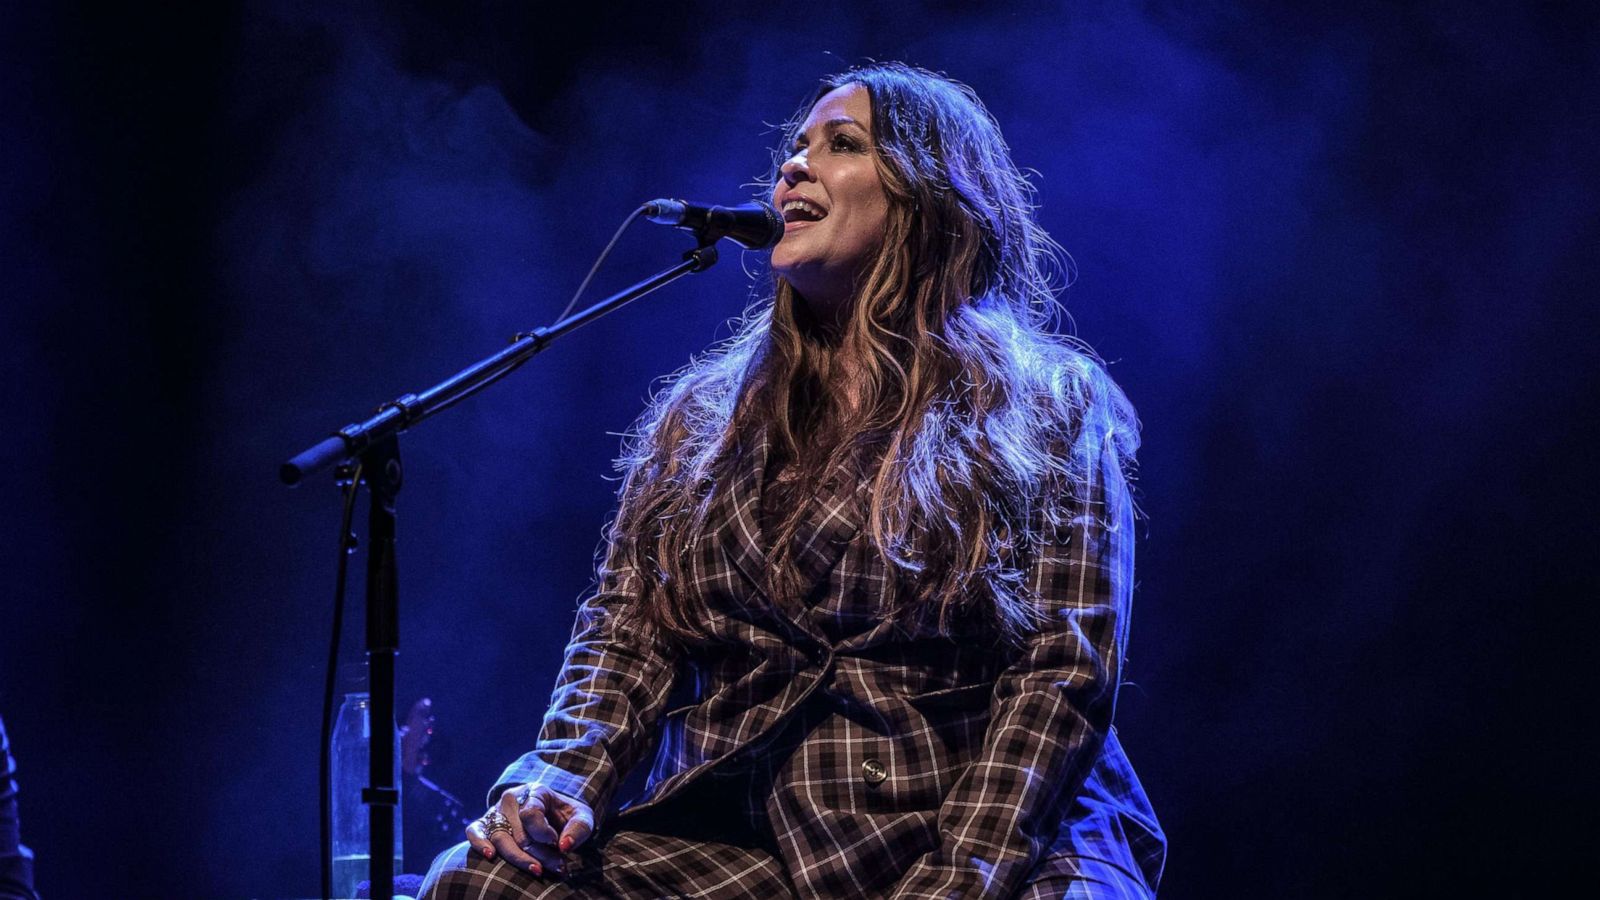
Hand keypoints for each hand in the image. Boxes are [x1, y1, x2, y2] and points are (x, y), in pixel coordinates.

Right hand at [465, 782, 594, 876]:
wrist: (552, 814)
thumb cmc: (567, 816)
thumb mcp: (582, 817)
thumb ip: (579, 829)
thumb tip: (564, 846)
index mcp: (535, 791)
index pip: (531, 813)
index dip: (544, 833)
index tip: (557, 844)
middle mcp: (512, 799)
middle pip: (520, 834)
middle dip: (541, 854)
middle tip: (559, 867)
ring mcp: (496, 811)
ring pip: (501, 839)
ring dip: (520, 859)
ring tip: (538, 870)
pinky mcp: (485, 823)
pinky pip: (474, 830)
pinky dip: (479, 842)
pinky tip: (490, 855)